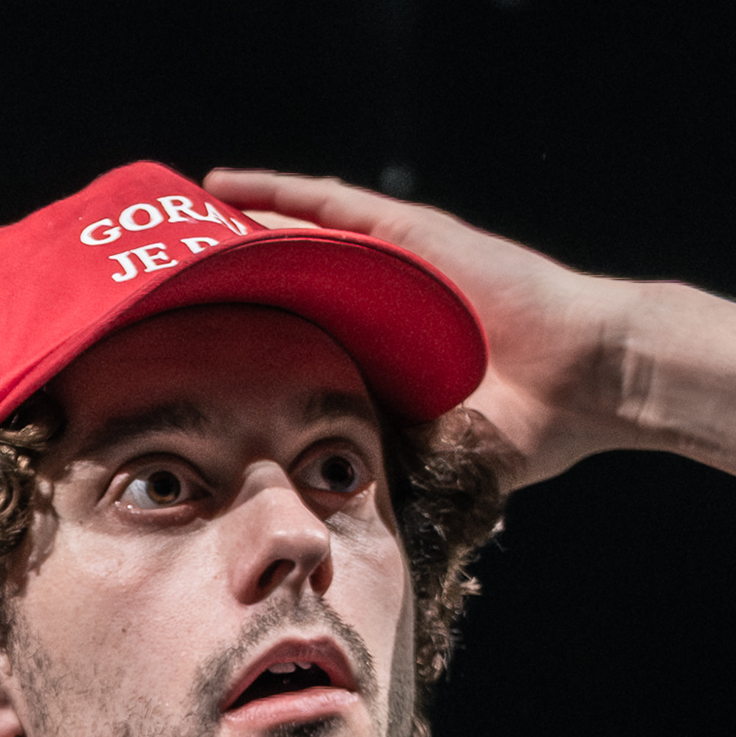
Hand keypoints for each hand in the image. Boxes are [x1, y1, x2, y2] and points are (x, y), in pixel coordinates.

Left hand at [209, 168, 735, 510]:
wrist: (595, 379)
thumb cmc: (529, 431)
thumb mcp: (434, 464)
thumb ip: (385, 486)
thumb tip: (327, 551)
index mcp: (376, 356)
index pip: (286, 342)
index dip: (229, 341)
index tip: (166, 350)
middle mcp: (377, 305)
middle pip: (277, 284)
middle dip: (215, 279)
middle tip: (141, 279)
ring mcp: (394, 266)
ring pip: (293, 239)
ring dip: (229, 230)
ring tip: (162, 222)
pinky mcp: (413, 236)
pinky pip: (332, 206)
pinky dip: (278, 194)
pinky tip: (223, 184)